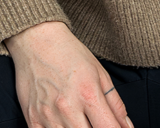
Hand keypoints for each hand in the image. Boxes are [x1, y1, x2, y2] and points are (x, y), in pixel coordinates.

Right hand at [4, 21, 132, 127]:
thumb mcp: (100, 73)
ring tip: (80, 121)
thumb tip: (127, 127)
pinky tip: (63, 123)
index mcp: (88, 94)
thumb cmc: (70, 54)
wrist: (37, 40)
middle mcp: (68, 108)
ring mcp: (48, 116)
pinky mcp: (32, 120)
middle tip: (97, 123)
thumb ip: (115, 104)